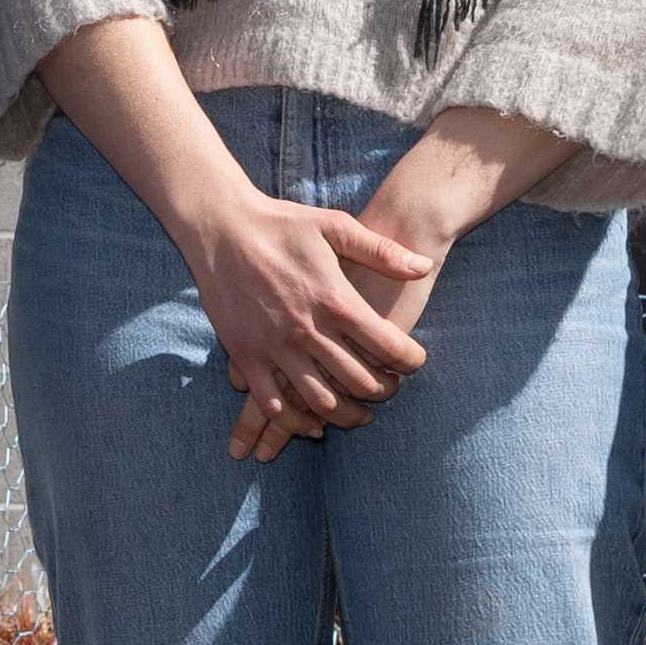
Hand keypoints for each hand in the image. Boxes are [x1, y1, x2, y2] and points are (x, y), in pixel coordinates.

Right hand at [226, 203, 454, 460]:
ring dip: (347, 415)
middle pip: (360, 381)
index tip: (415, 363)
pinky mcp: (246, 357)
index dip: (411, 361)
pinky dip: (297, 420)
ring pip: (322, 402)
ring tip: (359, 412)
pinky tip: (311, 421)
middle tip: (391, 387)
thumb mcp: (336, 225)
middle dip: (384, 391)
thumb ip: (382, 251)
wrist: (221, 227)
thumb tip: (424, 266)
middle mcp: (308, 330)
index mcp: (335, 300)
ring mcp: (275, 348)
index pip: (389, 346)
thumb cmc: (281, 224)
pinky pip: (275, 404)